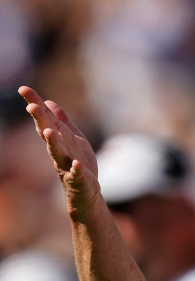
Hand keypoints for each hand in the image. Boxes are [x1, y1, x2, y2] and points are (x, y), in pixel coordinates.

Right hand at [19, 86, 99, 215]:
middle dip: (40, 120)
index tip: (23, 89)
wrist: (86, 191)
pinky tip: (76, 164)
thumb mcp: (72, 138)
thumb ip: (62, 121)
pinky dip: (75, 169)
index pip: (45, 119)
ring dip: (53, 142)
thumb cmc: (78, 162)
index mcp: (58, 139)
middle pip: (48, 133)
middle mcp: (59, 151)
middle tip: (32, 106)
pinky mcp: (78, 179)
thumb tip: (49, 102)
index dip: (35, 104)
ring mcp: (67, 165)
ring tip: (49, 131)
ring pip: (57, 153)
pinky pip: (76, 174)